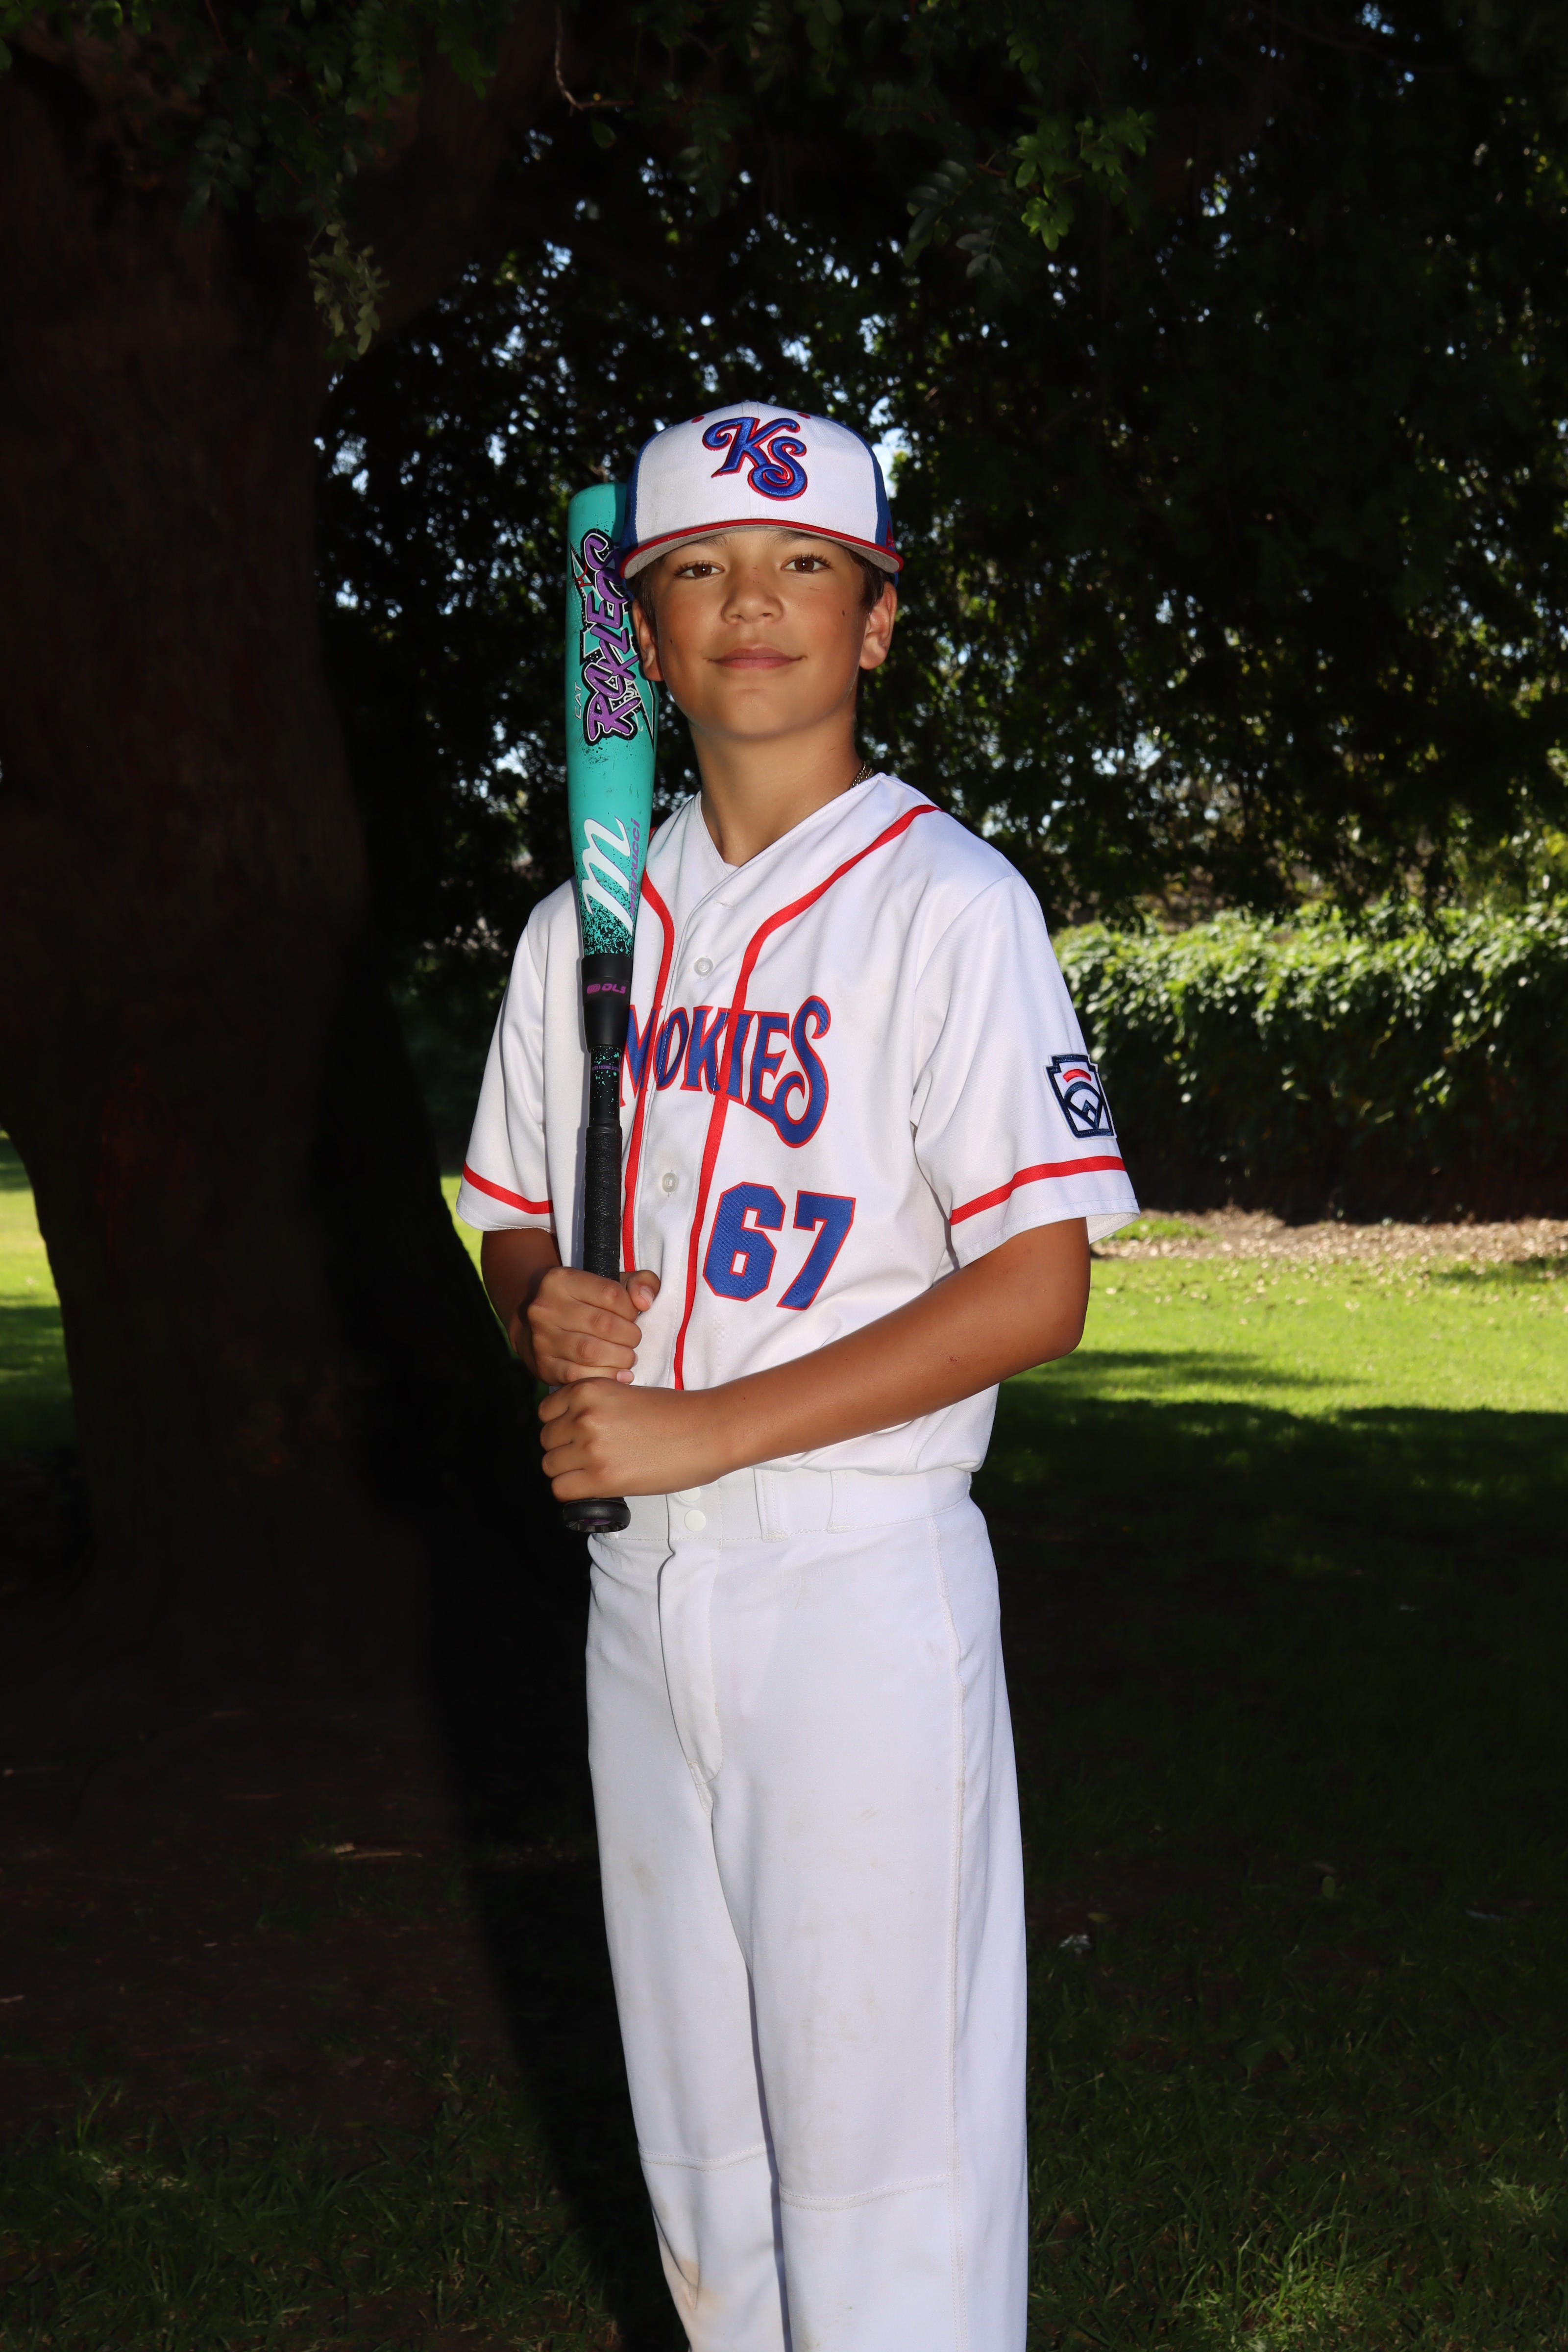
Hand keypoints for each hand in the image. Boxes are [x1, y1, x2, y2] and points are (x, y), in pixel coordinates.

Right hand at [523, 1265, 659, 1385]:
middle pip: (603, 1324)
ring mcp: (542, 1338)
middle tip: (633, 1340)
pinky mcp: (544, 1366)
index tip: (632, 1316)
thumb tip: (645, 1301)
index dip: (630, 1309)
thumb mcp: (612, 1284)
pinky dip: (605, 1377)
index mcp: (561, 1280)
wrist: (541, 1328)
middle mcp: (545, 1308)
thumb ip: (640, 1282)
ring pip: (591, 1352)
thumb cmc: (587, 1304)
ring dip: (620, 1358)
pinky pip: (579, 1376)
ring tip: (627, 1357)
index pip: (611, 1294)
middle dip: (629, 1336)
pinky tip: (618, 1375)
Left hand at [539, 1380, 733, 1500]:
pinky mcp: (602, 1477)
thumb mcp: (623, 1394)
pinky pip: (561, 1490)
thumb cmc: (674, 1414)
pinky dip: (573, 1492)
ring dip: (567, 1472)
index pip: (545, 1411)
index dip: (559, 1425)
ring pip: (550, 1466)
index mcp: (588, 1389)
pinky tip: (594, 1488)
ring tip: (594, 1472)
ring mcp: (590, 1446)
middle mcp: (583, 1415)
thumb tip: (567, 1426)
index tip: (575, 1434)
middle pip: (545, 1440)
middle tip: (588, 1457)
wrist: (707, 1431)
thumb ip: (593, 1405)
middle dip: (563, 1449)